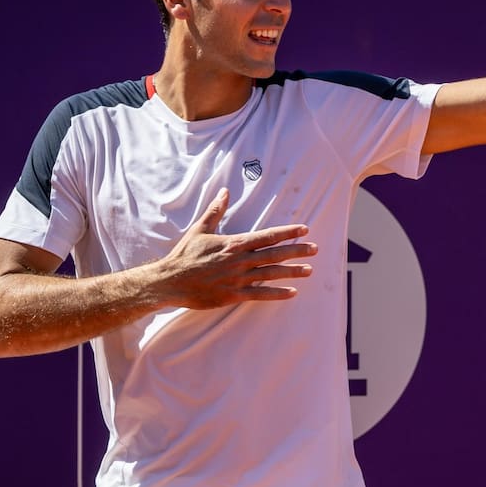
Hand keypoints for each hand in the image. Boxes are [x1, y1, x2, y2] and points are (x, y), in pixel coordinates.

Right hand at [158, 187, 316, 307]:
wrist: (170, 281)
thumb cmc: (185, 254)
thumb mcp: (200, 229)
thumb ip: (216, 210)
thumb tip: (225, 191)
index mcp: (234, 243)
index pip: (267, 235)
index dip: (288, 232)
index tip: (304, 229)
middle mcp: (240, 260)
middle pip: (274, 254)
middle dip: (297, 251)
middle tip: (315, 249)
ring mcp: (238, 278)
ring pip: (271, 274)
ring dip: (292, 272)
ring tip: (309, 270)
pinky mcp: (233, 295)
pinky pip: (260, 294)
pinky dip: (277, 293)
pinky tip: (292, 292)